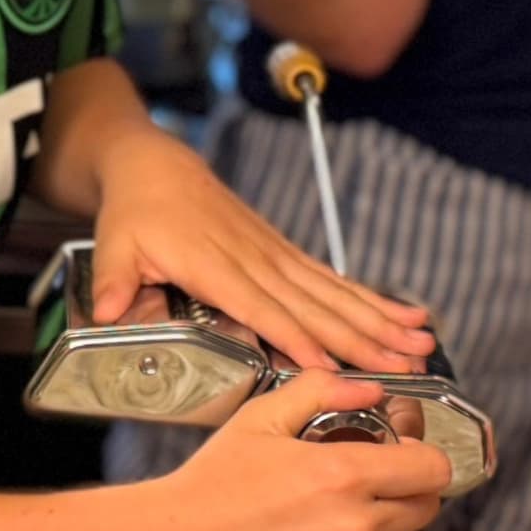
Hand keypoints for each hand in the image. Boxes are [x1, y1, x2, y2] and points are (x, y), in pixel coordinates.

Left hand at [90, 124, 432, 369]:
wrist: (155, 166)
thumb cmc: (136, 212)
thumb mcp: (113, 246)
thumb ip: (114, 282)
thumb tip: (108, 314)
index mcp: (213, 265)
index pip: (261, 307)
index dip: (295, 336)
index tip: (329, 364)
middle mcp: (253, 261)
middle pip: (314, 306)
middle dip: (362, 338)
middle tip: (405, 364)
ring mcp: (274, 256)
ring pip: (335, 294)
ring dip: (381, 321)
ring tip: (422, 343)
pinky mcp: (284, 253)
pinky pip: (332, 280)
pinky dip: (371, 299)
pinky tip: (404, 315)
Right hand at [140, 368, 452, 530]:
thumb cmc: (209, 490)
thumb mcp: (259, 420)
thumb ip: (322, 392)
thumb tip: (373, 390)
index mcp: (344, 477)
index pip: (433, 469)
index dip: (421, 459)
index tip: (403, 460)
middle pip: (424, 510)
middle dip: (401, 495)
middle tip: (357, 493)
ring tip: (326, 529)